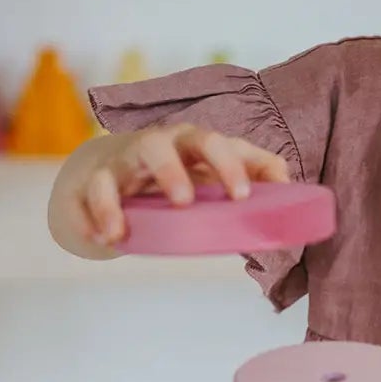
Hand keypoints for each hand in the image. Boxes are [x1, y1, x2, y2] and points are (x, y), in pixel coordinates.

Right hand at [73, 123, 291, 247]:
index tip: (242, 195)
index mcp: (192, 145)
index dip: (229, 164)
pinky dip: (91, 217)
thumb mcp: (219, 172)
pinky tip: (101, 239)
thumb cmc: (183, 173)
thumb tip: (293, 190)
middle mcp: (157, 147)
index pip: (213, 142)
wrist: (124, 172)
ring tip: (122, 232)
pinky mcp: (93, 183)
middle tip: (184, 202)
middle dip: (172, 170)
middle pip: (163, 143)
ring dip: (113, 200)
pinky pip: (88, 195)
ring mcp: (122, 164)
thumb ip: (257, 175)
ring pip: (115, 169)